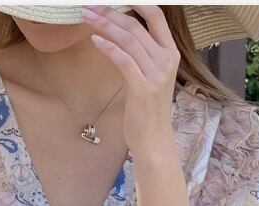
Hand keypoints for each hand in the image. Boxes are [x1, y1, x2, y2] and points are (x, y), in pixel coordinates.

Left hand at [81, 5, 179, 156]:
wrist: (153, 138)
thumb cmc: (147, 109)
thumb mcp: (149, 78)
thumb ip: (140, 57)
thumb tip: (119, 39)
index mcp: (170, 54)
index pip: (157, 17)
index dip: (138, 2)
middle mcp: (167, 60)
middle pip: (137, 26)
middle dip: (111, 13)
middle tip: (89, 6)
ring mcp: (157, 74)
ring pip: (129, 41)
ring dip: (105, 26)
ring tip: (87, 17)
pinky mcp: (143, 88)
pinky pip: (124, 61)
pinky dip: (108, 48)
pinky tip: (95, 40)